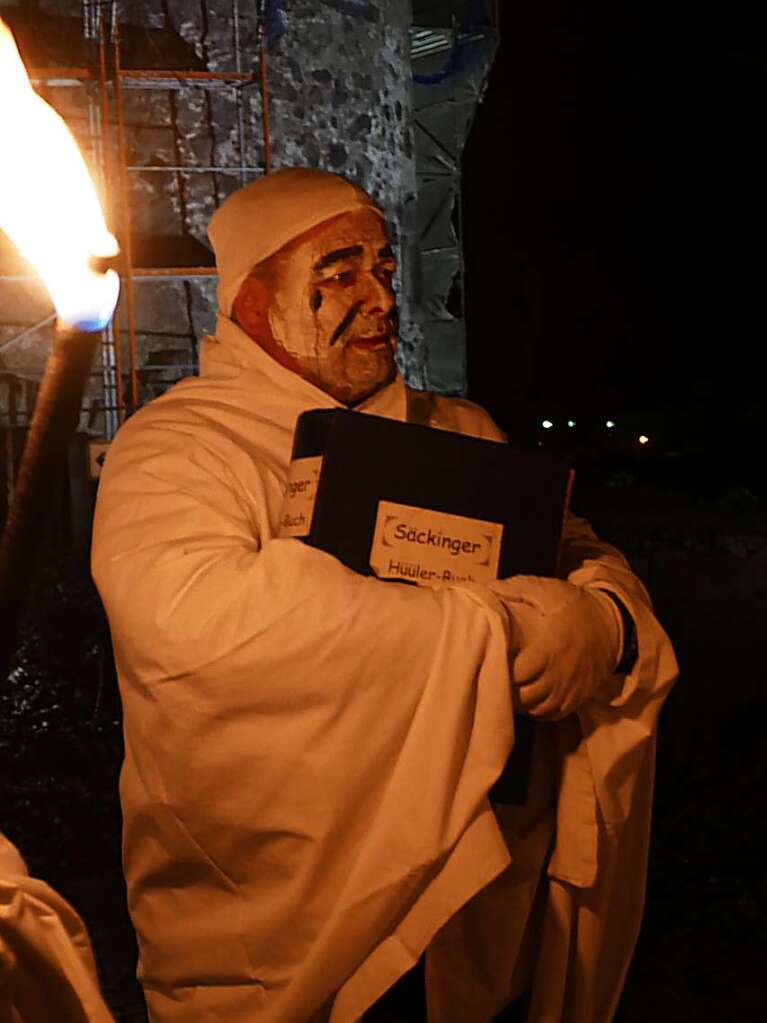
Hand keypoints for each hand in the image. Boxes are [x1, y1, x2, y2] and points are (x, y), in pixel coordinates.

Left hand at [492, 577, 621, 720]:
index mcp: (547, 650)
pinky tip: (525, 694)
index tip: (491, 655)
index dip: (498, 666)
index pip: (514, 673)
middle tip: (494, 671)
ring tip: (507, 683)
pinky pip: (548, 714)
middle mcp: (557, 676)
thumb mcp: (545, 590)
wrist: (611, 625)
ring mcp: (566, 691)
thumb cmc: (573, 606)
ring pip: (533, 708)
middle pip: (521, 695)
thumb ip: (514, 590)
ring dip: (517, 699)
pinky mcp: (573, 700)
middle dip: (505, 686)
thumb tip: (484, 590)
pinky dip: (534, 708)